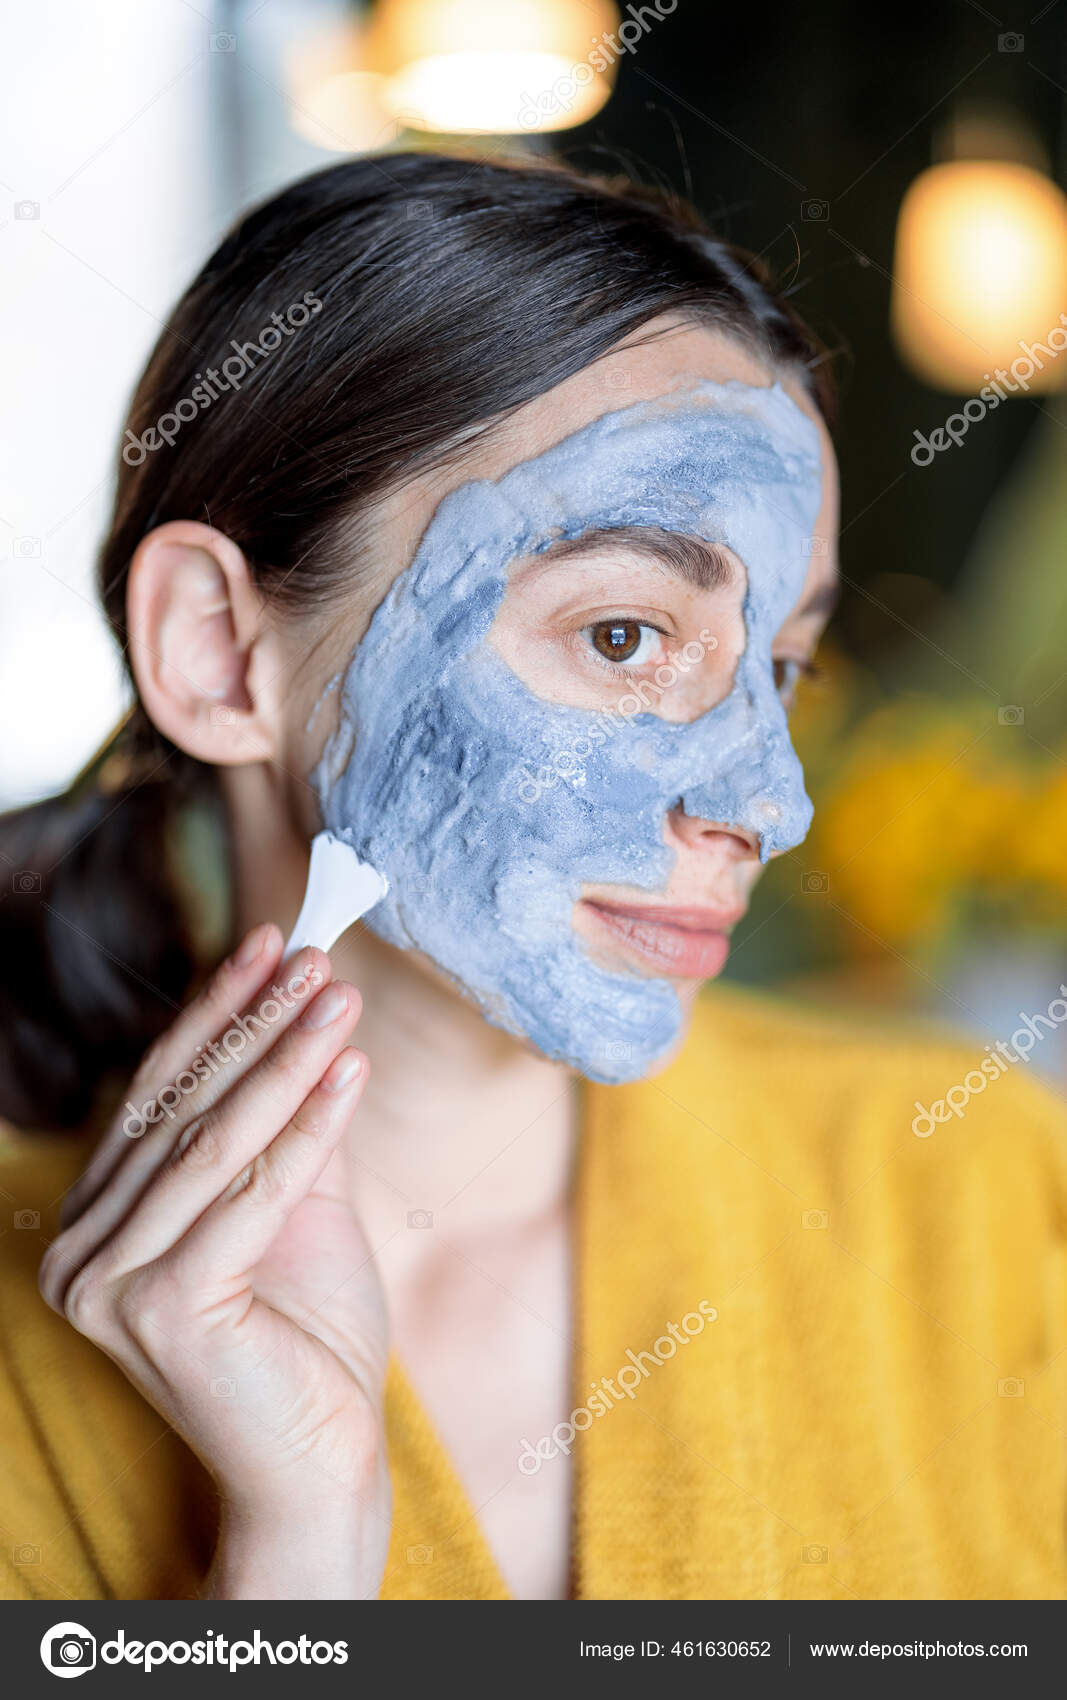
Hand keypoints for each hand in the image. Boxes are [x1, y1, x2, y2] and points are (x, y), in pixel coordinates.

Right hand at [39, 924, 391, 1598]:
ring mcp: (108, 1286)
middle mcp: (82, 1253)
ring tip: (340, 1001)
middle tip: (314, 959)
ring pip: (213, 1143)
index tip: (270, 945)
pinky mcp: (161, 1311)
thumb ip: (286, 1125)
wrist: (325, 1463)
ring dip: (286, 1061)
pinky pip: (250, 1195)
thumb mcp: (294, 1208)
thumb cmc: (309, 1339)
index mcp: (99, 1223)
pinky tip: (351, 1073)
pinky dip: (308, 1129)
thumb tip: (309, 1019)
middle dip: (254, 1024)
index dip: (216, 1014)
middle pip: (181, 1109)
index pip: (158, 1095)